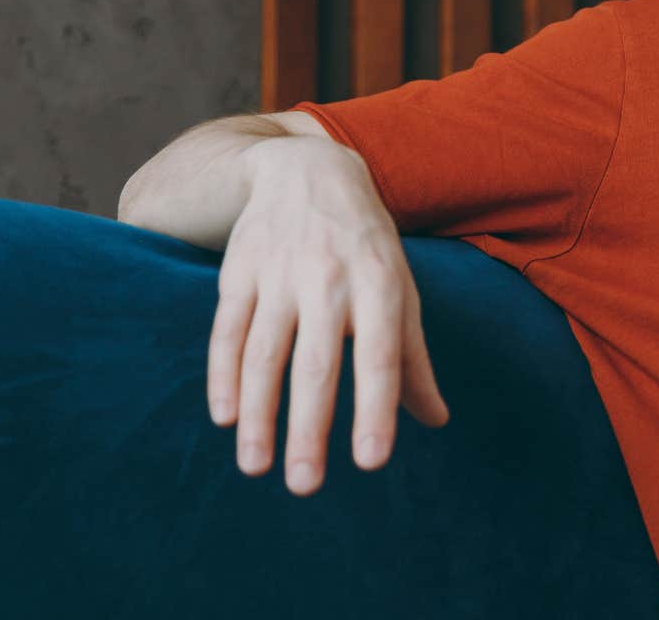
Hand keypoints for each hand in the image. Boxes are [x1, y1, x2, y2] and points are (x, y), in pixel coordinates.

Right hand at [206, 137, 449, 495]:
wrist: (308, 171)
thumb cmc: (366, 246)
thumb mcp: (401, 290)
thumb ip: (413, 358)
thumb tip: (436, 421)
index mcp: (380, 284)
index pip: (380, 356)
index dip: (377, 409)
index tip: (370, 461)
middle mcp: (329, 278)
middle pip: (315, 364)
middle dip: (308, 428)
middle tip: (304, 487)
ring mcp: (279, 273)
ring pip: (263, 354)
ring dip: (257, 414)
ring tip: (256, 466)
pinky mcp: (238, 270)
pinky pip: (226, 331)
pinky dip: (222, 375)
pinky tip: (225, 417)